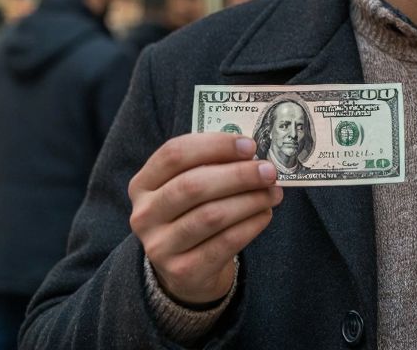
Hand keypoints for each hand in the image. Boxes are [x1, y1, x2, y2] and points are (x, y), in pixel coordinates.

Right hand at [129, 134, 283, 303]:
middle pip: (193, 186)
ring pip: (212, 216)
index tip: (249, 145)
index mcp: (143, 184)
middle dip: (238, 175)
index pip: (174, 154)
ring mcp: (160, 246)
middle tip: (269, 171)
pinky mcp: (183, 271)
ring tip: (273, 192)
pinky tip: (265, 214)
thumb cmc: (192, 215)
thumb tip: (253, 156)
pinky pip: (225, 242)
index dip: (214, 145)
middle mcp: (144, 214)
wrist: (183, 270)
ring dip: (250, 200)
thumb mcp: (188, 187)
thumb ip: (212, 167)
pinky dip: (251, 225)